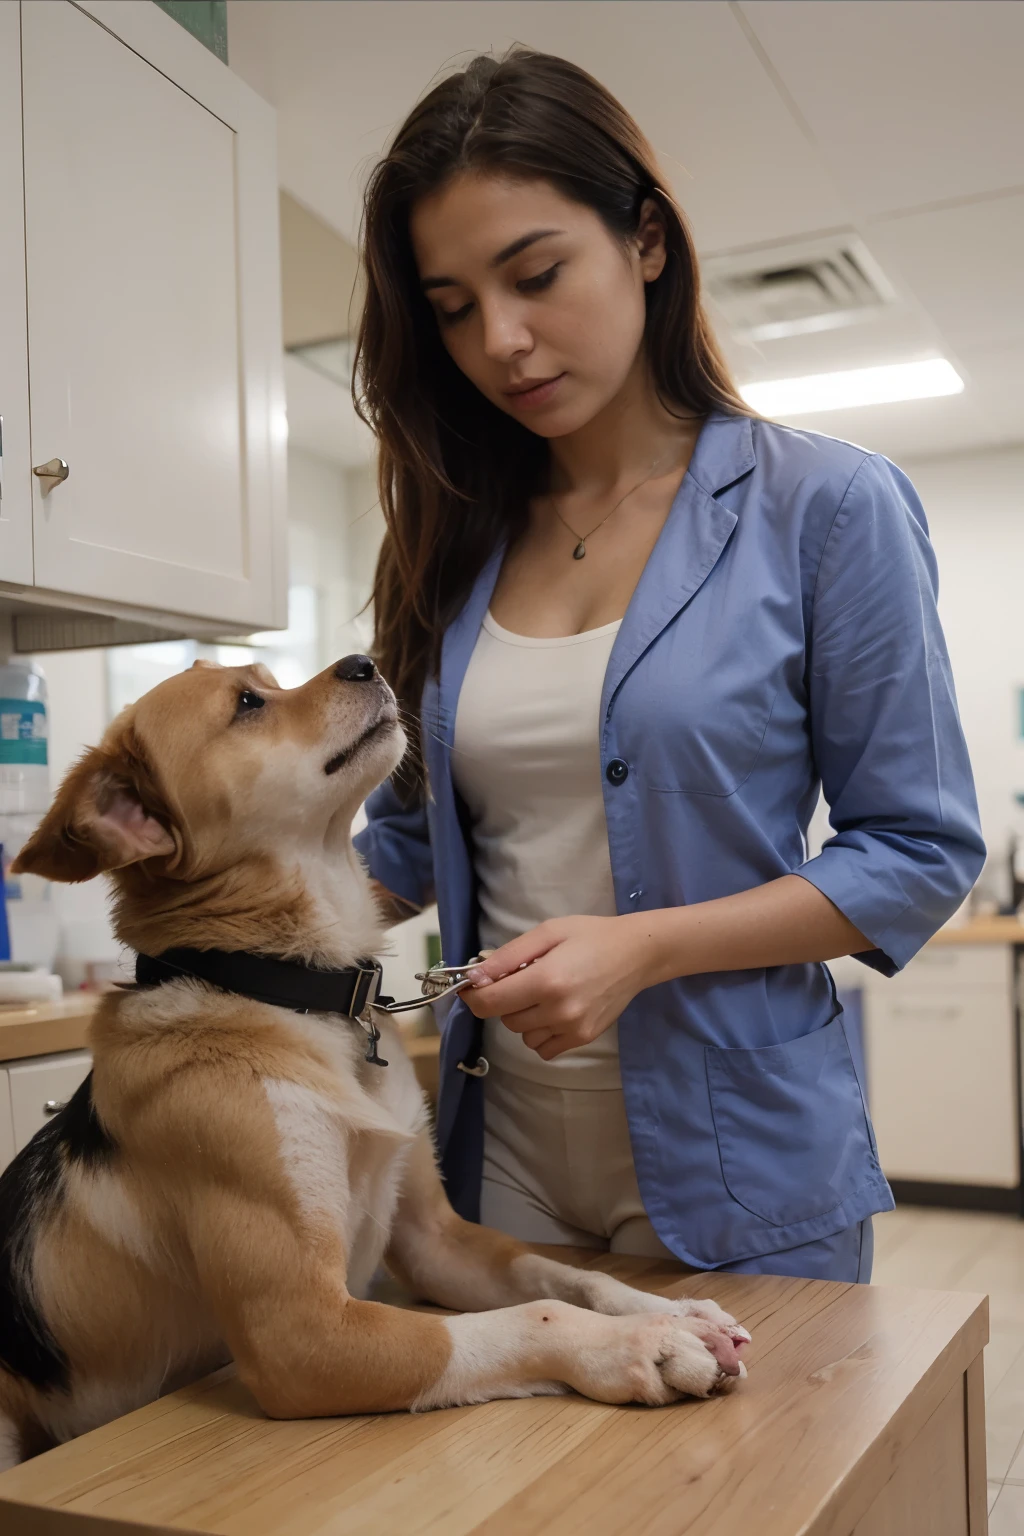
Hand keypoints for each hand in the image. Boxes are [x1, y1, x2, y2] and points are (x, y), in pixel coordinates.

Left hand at [461, 915, 658, 1059]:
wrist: (636, 954)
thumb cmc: (590, 935)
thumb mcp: (547, 933)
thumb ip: (508, 957)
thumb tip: (474, 977)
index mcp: (546, 980)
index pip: (490, 1002)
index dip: (473, 996)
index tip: (471, 986)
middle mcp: (558, 1010)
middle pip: (505, 1019)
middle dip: (506, 1000)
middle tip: (525, 978)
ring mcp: (572, 1028)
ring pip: (522, 1035)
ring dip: (524, 1017)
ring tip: (545, 993)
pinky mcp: (583, 1038)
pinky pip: (543, 1048)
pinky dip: (540, 1033)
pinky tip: (554, 1011)